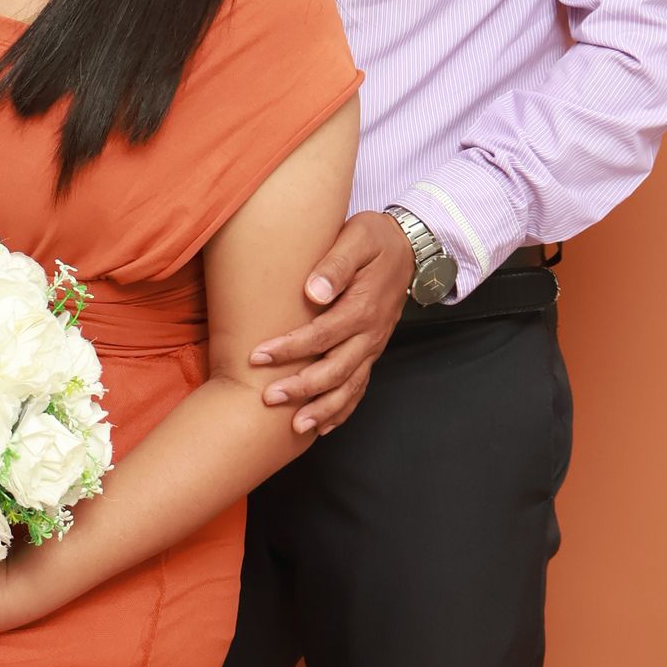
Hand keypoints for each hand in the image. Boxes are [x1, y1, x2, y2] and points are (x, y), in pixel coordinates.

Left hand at [250, 209, 412, 435]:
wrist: (409, 247)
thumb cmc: (376, 240)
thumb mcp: (357, 239)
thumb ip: (335, 265)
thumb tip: (313, 291)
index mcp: (362, 307)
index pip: (322, 335)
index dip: (290, 348)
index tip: (257, 357)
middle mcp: (369, 333)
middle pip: (335, 370)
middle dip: (302, 388)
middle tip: (269, 398)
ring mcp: (372, 346)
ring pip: (349, 386)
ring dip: (323, 409)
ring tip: (296, 427)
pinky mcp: (372, 351)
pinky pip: (360, 386)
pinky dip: (342, 409)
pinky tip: (322, 426)